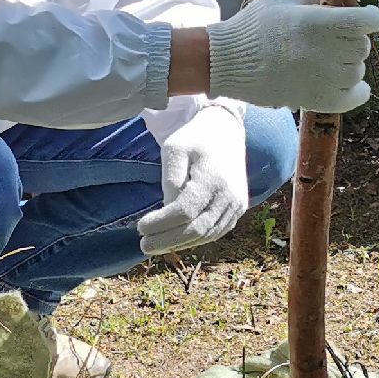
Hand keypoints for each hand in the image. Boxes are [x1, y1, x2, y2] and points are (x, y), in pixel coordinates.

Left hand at [139, 105, 249, 255]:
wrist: (226, 131)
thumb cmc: (194, 139)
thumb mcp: (174, 149)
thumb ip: (170, 180)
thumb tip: (167, 209)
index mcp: (212, 178)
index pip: (184, 211)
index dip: (161, 223)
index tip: (140, 227)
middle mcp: (229, 196)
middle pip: (197, 228)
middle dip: (168, 240)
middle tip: (144, 245)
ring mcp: (236, 204)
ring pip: (207, 234)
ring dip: (180, 244)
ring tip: (157, 245)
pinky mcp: (238, 209)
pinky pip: (216, 231)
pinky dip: (196, 239)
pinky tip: (177, 240)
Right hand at [202, 0, 378, 112]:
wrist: (228, 63)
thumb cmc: (254, 25)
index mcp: (316, 23)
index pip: (365, 22)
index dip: (369, 17)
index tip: (364, 17)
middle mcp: (323, 52)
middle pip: (362, 46)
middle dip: (353, 39)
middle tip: (335, 39)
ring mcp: (322, 80)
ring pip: (358, 71)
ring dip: (349, 63)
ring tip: (328, 59)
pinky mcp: (318, 101)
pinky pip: (356, 97)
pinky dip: (357, 90)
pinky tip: (346, 82)